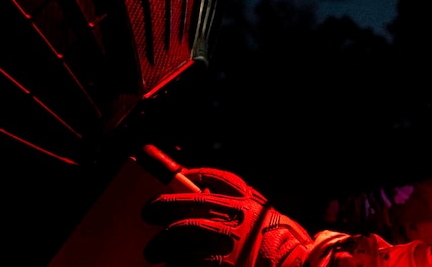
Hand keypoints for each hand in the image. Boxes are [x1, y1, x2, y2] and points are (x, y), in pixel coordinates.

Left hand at [141, 167, 311, 266]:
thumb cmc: (283, 249)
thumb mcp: (266, 220)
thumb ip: (240, 210)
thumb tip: (206, 200)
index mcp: (248, 203)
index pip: (214, 178)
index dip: (191, 174)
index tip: (177, 175)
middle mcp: (233, 218)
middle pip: (186, 204)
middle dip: (161, 206)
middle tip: (149, 212)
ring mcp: (223, 243)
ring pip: (178, 234)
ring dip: (160, 244)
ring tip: (153, 252)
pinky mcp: (215, 265)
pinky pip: (183, 262)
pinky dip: (174, 264)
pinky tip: (172, 266)